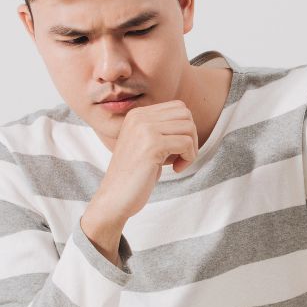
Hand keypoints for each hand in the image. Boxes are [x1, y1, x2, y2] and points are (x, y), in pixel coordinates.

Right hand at [81, 101, 198, 262]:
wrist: (114, 197)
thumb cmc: (134, 176)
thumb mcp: (147, 145)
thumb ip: (163, 131)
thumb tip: (190, 126)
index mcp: (137, 114)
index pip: (178, 108)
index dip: (185, 129)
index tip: (177, 150)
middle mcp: (139, 117)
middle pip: (185, 114)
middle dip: (191, 137)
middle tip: (181, 157)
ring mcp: (145, 129)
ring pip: (189, 127)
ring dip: (191, 149)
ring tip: (178, 164)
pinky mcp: (152, 145)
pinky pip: (186, 143)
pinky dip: (188, 158)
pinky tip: (176, 169)